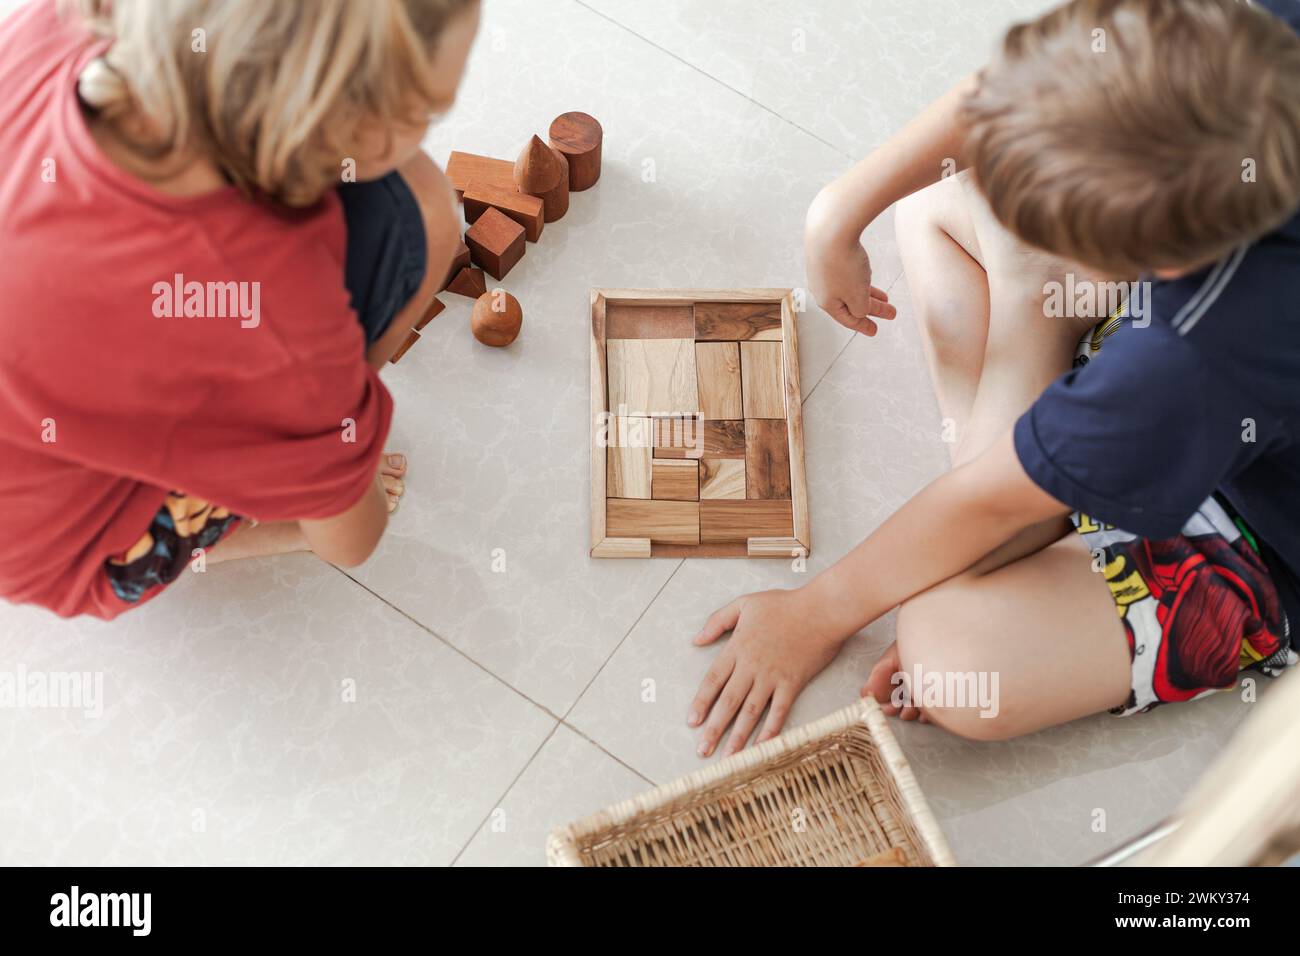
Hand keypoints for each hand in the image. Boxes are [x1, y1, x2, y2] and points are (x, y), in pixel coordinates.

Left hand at [688, 588, 847, 757]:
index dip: (701, 702)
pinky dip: (770, 731)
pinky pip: (779, 712)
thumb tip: (697, 639)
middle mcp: (752, 666)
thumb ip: (718, 620)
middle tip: (702, 750)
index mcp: (738, 648)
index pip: (713, 680)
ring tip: (727, 758)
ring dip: (737, 737)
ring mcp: (772, 677)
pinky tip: (761, 748)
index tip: (692, 721)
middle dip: (714, 728)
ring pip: (751, 712)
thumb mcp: (744, 604)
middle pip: (728, 702)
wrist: (820, 610)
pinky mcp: (793, 684)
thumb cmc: (785, 604)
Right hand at [804, 189, 896, 334]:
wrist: (830, 229)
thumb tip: (860, 311)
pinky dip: (858, 278)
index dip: (863, 326)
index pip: (848, 319)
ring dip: (867, 293)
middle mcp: (821, 288)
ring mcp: (822, 270)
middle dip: (871, 308)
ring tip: (885, 296)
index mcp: (827, 302)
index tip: (875, 331)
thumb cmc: (843, 265)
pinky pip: (844, 271)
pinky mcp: (825, 253)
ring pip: (848, 287)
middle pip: (850, 303)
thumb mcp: (858, 297)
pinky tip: (865, 274)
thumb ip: (861, 310)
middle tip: (889, 313)